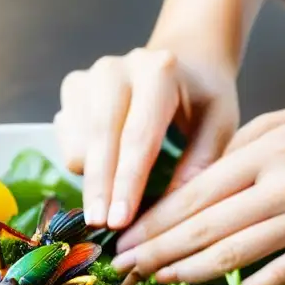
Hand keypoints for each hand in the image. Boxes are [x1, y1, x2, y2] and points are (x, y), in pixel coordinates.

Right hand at [54, 46, 238, 229]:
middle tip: (100, 226)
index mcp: (159, 71)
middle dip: (99, 188)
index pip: (138, 135)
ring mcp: (89, 76)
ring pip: (78, 144)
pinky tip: (107, 160)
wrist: (185, 57)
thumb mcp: (219, 123)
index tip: (119, 222)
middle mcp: (117, 69)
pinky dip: (83, 162)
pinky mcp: (72, 87)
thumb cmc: (203, 98)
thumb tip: (170, 211)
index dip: (127, 182)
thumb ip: (201, 161)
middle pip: (101, 138)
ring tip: (119, 188)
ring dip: (93, 178)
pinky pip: (66, 141)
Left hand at [112, 104, 284, 284]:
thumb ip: (240, 149)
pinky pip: (277, 275)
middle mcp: (284, 182)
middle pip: (205, 225)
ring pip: (233, 254)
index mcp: (268, 148)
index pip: (195, 191)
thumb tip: (190, 185)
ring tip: (154, 283)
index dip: (154, 220)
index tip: (124, 239)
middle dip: (156, 250)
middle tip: (123, 269)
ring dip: (186, 273)